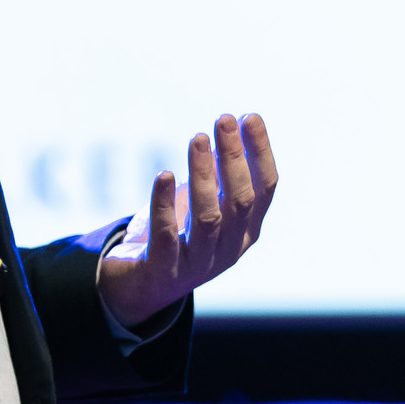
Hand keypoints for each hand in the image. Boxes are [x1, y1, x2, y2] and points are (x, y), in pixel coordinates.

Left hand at [96, 113, 277, 327]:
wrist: (139, 286)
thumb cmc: (177, 235)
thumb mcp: (202, 201)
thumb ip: (218, 173)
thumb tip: (231, 127)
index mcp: (245, 231)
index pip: (265, 189)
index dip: (260, 152)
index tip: (250, 117)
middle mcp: (229, 249)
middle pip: (240, 201)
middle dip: (234, 158)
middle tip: (224, 119)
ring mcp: (198, 264)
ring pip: (208, 218)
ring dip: (204, 175)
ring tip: (197, 139)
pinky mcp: (164, 271)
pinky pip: (166, 236)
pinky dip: (164, 204)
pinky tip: (163, 175)